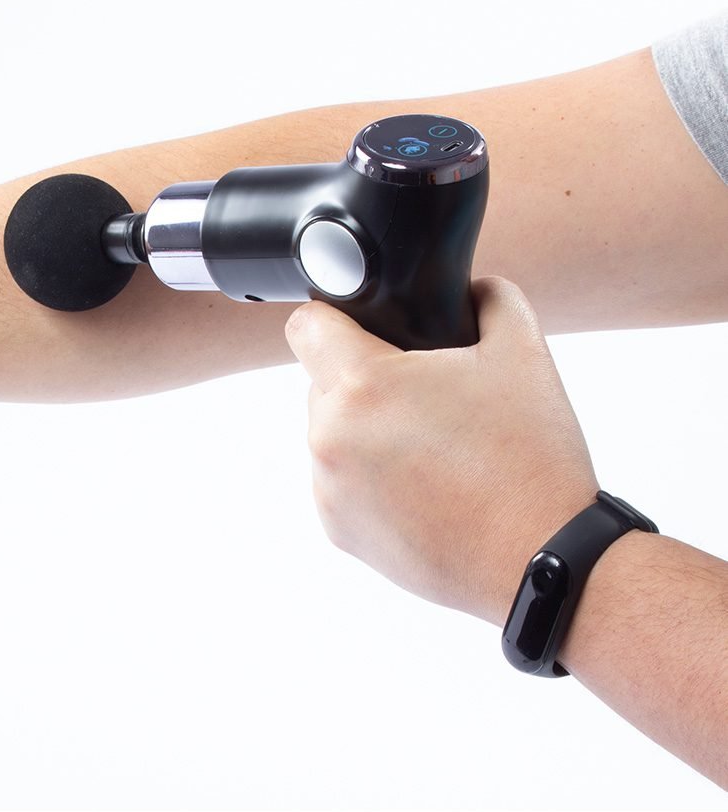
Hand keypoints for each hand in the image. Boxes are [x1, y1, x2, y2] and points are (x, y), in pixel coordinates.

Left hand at [284, 277, 599, 625]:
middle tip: (423, 394)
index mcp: (362, 385)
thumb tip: (473, 289)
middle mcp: (329, 437)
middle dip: (362, 377)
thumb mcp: (523, 352)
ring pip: (330, 433)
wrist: (541, 558)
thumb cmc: (530, 457)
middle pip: (321, 380)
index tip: (364, 327)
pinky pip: (338, 482)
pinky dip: (367, 477)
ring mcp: (328, 490)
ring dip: (364, 428)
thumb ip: (491, 298)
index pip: (306, 325)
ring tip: (429, 446)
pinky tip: (421, 486)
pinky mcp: (338, 531)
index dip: (334, 316)